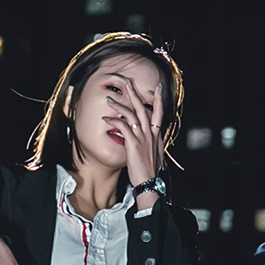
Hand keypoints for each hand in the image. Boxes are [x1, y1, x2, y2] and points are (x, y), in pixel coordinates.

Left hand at [106, 81, 164, 208]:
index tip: (157, 89)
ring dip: (120, 105)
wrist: (149, 183)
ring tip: (110, 98)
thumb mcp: (153, 155)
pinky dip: (114, 120)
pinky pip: (123, 126)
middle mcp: (151, 134)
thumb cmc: (148, 171)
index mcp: (157, 136)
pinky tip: (106, 118)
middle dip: (135, 94)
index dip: (158, 100)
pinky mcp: (134, 144)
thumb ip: (149, 144)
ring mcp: (143, 138)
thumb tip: (145, 140)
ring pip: (131, 115)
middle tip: (128, 82)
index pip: (158, 113)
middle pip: (143, 109)